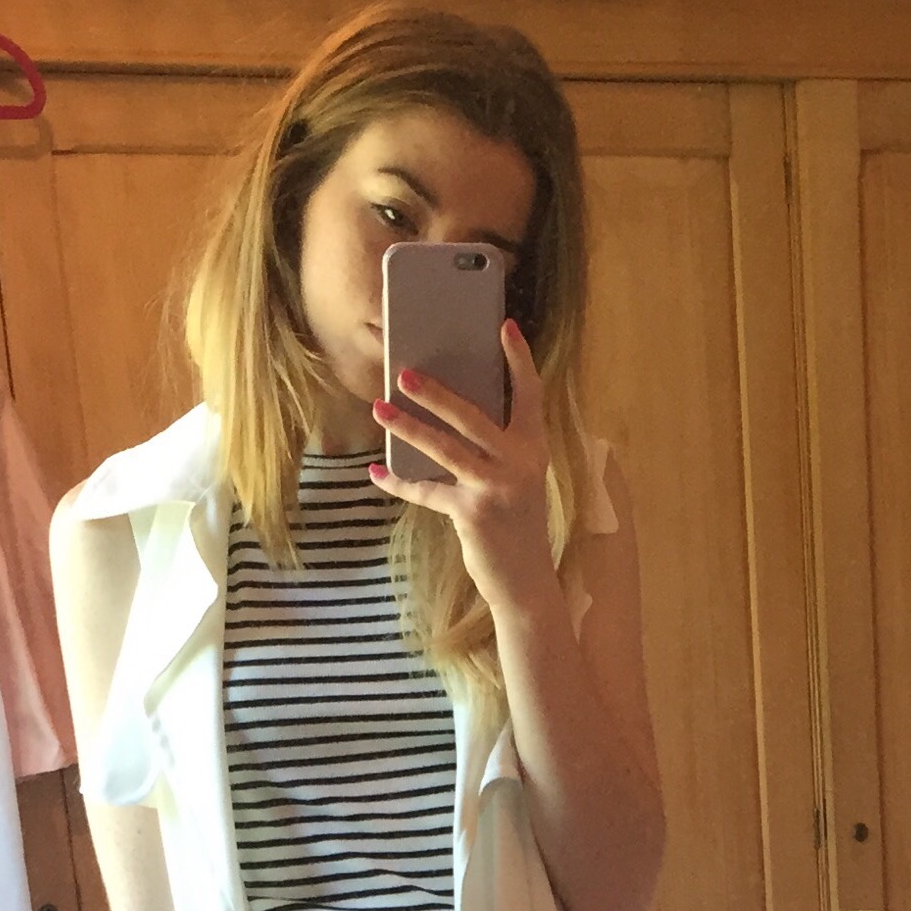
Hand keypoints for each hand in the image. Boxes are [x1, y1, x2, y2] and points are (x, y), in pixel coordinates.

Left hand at [369, 319, 556, 615]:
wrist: (526, 583)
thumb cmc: (515, 525)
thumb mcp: (514, 481)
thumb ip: (493, 450)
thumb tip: (445, 415)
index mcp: (533, 451)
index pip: (530, 397)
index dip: (519, 362)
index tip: (505, 327)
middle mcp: (520, 465)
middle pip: (474, 418)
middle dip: (438, 394)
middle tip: (405, 372)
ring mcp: (497, 489)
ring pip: (446, 450)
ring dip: (409, 428)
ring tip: (380, 408)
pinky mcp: (473, 514)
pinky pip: (428, 492)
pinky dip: (400, 484)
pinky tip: (377, 474)